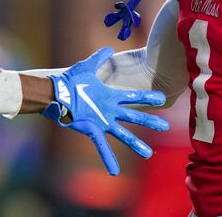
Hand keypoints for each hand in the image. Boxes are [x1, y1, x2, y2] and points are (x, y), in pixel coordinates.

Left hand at [41, 47, 168, 175]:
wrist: (55, 94)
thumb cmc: (70, 81)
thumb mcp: (86, 67)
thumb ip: (98, 58)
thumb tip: (109, 48)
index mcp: (109, 96)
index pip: (133, 96)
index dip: (147, 96)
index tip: (162, 97)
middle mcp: (109, 110)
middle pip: (134, 116)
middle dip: (149, 121)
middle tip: (165, 126)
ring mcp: (102, 121)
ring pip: (123, 134)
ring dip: (135, 144)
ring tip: (147, 154)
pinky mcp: (92, 130)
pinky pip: (102, 147)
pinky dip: (108, 159)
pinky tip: (114, 172)